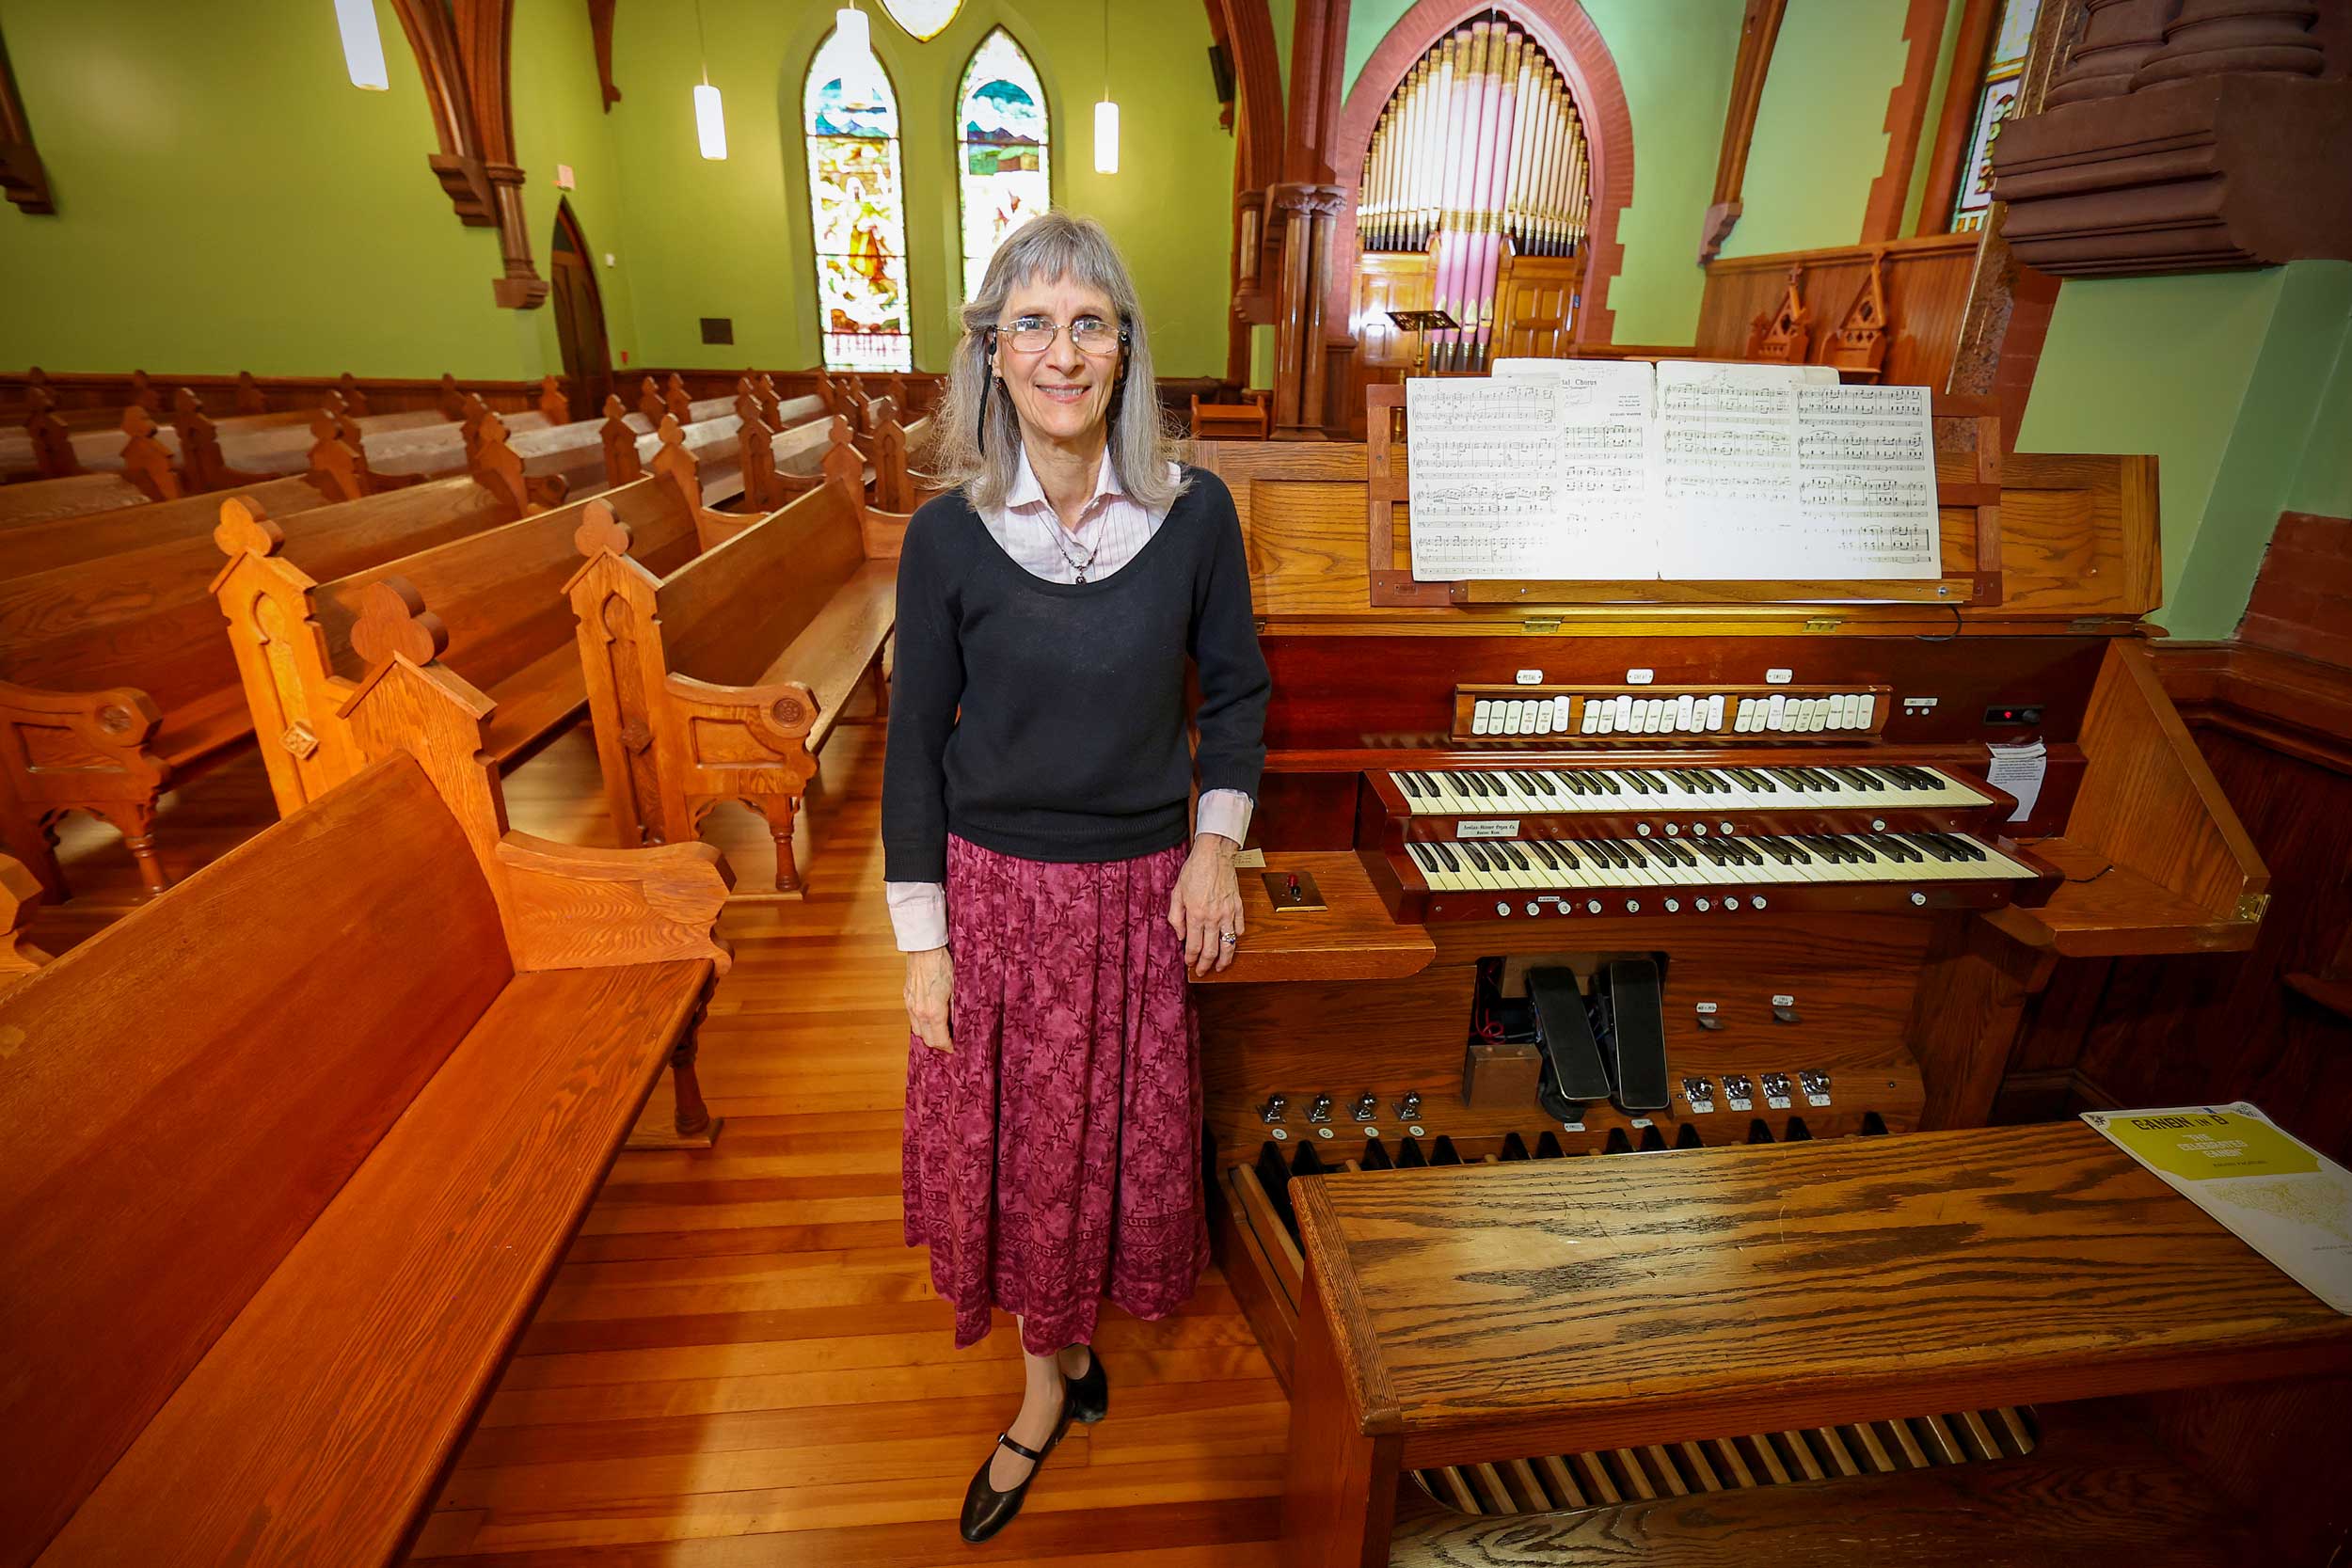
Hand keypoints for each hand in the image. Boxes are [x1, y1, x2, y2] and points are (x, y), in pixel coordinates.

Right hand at [905, 946, 952, 1050]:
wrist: (924, 949)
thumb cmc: (942, 965)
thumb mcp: (957, 988)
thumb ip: (958, 1010)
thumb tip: (960, 1025)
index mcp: (933, 1012)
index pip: (940, 1040)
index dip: (949, 1047)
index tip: (956, 1047)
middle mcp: (919, 1012)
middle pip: (927, 1040)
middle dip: (939, 1044)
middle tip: (951, 1041)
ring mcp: (911, 1005)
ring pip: (918, 1031)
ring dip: (929, 1035)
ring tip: (942, 1031)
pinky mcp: (907, 998)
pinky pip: (913, 1019)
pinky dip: (922, 1024)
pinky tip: (931, 1019)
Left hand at [1169, 833, 1244, 976]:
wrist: (1214, 855)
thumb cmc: (1194, 871)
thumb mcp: (1176, 893)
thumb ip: (1175, 917)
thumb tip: (1180, 935)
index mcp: (1195, 915)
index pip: (1193, 946)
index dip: (1191, 959)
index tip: (1189, 964)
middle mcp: (1212, 918)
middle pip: (1211, 951)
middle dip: (1206, 965)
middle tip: (1202, 971)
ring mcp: (1228, 914)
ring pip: (1228, 945)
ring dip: (1224, 960)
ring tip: (1221, 967)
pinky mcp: (1238, 907)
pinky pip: (1239, 929)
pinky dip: (1236, 938)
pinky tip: (1230, 942)